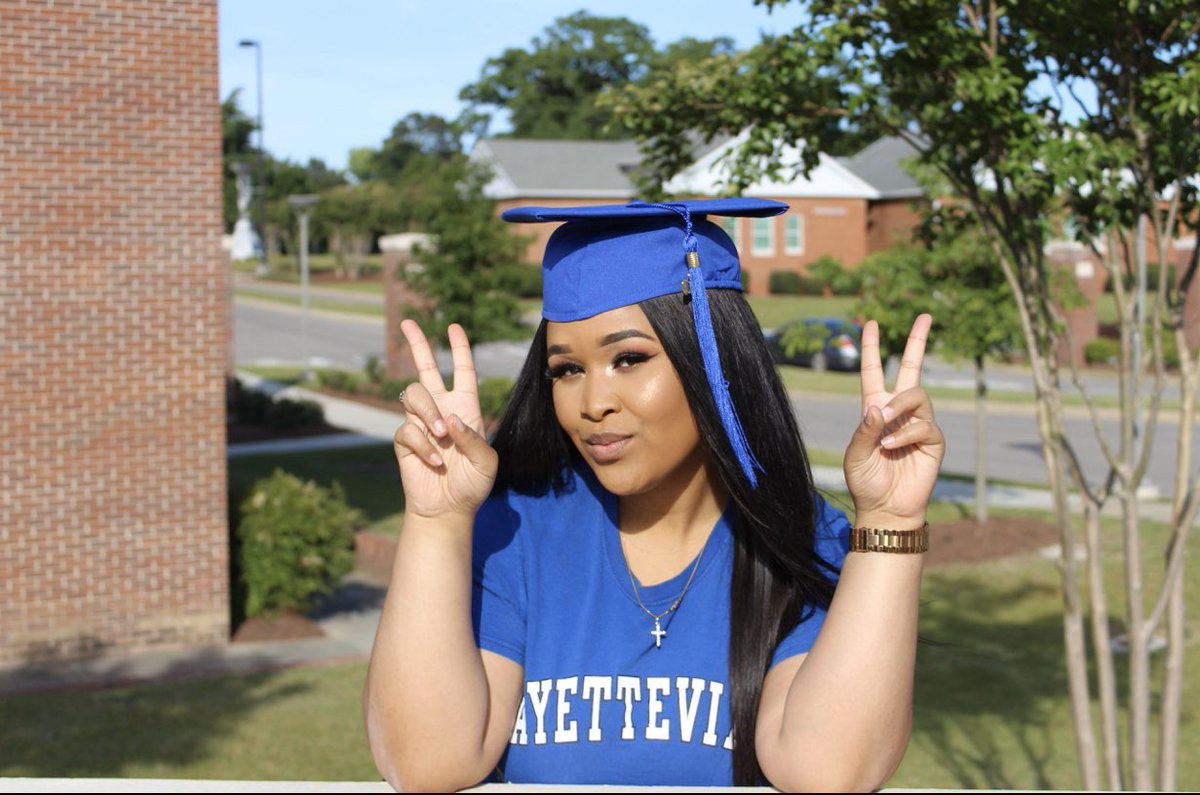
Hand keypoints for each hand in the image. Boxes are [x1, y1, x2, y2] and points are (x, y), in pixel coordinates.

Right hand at [392, 320, 497, 518]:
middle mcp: (440, 409)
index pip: (463, 371)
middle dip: (417, 344)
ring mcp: (420, 423)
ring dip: (427, 412)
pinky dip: (424, 446)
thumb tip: (449, 419)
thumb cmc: (473, 484)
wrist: (449, 509)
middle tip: (407, 322)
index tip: (454, 327)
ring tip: (441, 437)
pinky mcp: (404, 440)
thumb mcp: (487, 462)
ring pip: (413, 394)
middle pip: (425, 369)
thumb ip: (474, 438)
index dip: (459, 349)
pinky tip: (435, 462)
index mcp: (465, 408)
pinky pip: (407, 429)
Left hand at [843, 314, 944, 526]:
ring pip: (917, 395)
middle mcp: (898, 411)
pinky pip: (925, 425)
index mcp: (874, 409)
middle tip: (925, 315)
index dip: (871, 348)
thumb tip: (881, 406)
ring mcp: (918, 423)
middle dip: (918, 341)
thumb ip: (865, 429)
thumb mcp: (855, 453)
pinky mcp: (933, 440)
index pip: (873, 372)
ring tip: (885, 432)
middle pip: (912, 368)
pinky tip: (892, 448)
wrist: (885, 507)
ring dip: (900, 408)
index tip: (870, 322)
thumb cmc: (865, 480)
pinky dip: (906, 434)